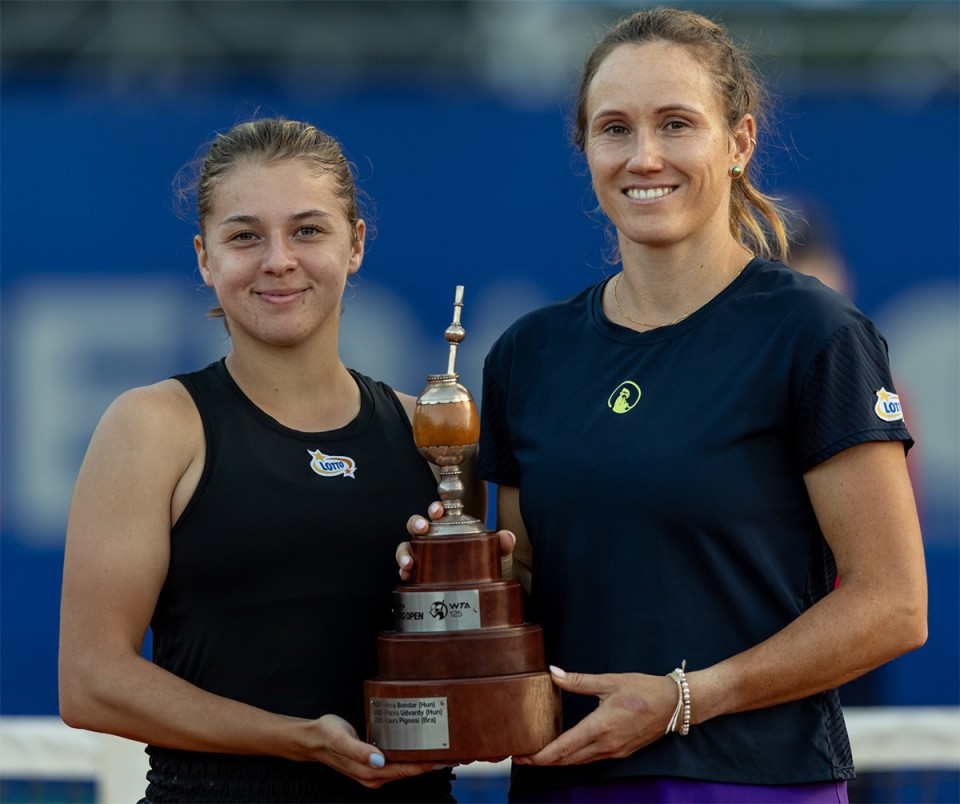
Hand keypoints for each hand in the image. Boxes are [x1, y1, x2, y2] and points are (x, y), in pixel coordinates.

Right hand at [304, 714, 449, 787]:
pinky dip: (411, 755)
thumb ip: (359, 750)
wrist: (311, 738)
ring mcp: (374, 771)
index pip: (406, 770)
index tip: (448, 757)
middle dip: (431, 762)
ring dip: (423, 759)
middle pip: (410, 771)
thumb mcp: (341, 740)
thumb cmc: (326, 735)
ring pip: (405, 767)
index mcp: (370, 772)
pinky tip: (421, 745)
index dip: (428, 765)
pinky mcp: (373, 763)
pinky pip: (398, 761)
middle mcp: (375, 775)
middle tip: (455, 749)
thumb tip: (379, 759)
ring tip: (444, 746)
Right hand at [397, 502, 515, 581]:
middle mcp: (433, 540)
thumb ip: (502, 546)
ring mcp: (424, 557)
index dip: (435, 508)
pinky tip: (406, 575)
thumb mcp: (496, 558)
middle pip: (416, 526)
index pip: (439, 513)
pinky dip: (403, 570)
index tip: (437, 511)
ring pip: (406, 546)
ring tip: (409, 562)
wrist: (484, 596)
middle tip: (422, 529)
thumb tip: (507, 536)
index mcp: (450, 529)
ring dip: (403, 552)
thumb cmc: (487, 570)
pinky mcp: (418, 574)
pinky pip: (405, 568)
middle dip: (415, 523)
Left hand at [512, 667, 677, 766]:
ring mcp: (614, 751)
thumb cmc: (643, 689)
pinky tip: (565, 750)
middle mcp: (606, 745)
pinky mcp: (621, 752)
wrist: (675, 704)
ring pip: (579, 762)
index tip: (522, 756)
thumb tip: (553, 672)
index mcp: (601, 727)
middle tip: (522, 756)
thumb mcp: (609, 681)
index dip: (541, 756)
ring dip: (558, 761)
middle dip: (543, 761)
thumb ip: (578, 681)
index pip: (564, 748)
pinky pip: (591, 759)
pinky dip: (574, 758)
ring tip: (538, 754)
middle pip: (567, 760)